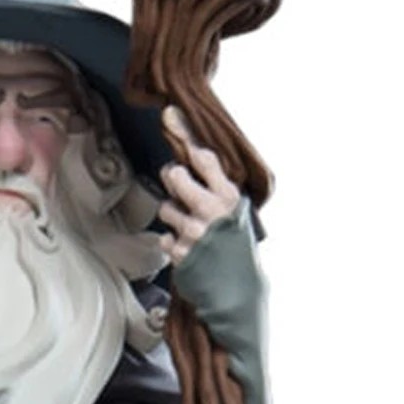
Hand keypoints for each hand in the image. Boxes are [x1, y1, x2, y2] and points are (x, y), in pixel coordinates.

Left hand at [156, 106, 244, 260]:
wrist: (239, 287)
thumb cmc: (236, 242)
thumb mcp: (236, 209)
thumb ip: (216, 184)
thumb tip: (194, 151)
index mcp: (228, 196)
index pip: (203, 157)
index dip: (184, 134)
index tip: (170, 116)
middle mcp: (210, 211)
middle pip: (174, 175)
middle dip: (173, 177)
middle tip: (181, 186)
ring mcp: (194, 233)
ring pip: (165, 207)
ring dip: (173, 214)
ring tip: (191, 226)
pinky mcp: (180, 253)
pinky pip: (164, 237)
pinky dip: (173, 241)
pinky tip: (190, 248)